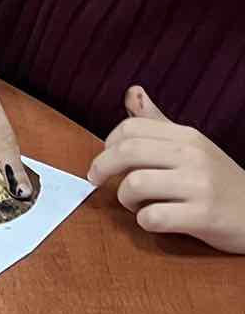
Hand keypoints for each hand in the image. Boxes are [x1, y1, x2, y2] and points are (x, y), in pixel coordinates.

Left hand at [88, 86, 244, 252]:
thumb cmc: (217, 181)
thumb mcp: (192, 146)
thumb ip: (158, 122)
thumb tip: (132, 92)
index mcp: (187, 136)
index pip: (130, 128)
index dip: (107, 144)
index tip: (103, 158)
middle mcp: (193, 155)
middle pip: (127, 152)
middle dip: (102, 167)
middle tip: (96, 179)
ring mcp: (200, 186)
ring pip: (135, 185)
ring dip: (125, 198)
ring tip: (135, 204)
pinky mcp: (204, 216)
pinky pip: (153, 217)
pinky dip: (144, 221)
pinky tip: (153, 220)